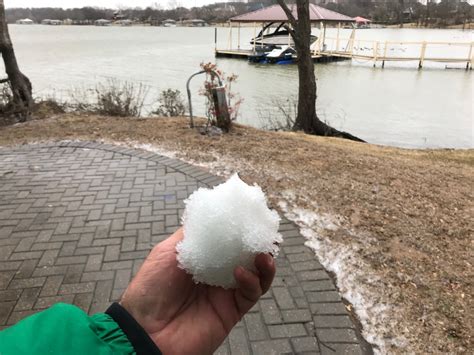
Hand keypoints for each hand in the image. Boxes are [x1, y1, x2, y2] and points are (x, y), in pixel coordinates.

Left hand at [120, 228, 275, 354]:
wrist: (145, 331)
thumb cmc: (149, 289)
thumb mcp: (166, 252)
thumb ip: (192, 234)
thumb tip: (210, 215)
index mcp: (202, 258)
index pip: (227, 239)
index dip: (240, 228)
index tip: (251, 215)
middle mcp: (216, 273)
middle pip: (245, 255)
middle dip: (257, 243)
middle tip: (266, 231)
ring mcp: (225, 292)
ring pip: (255, 274)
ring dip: (264, 262)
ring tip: (264, 253)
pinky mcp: (232, 311)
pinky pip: (251, 293)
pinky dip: (252, 281)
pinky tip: (241, 272)